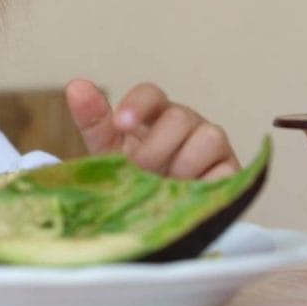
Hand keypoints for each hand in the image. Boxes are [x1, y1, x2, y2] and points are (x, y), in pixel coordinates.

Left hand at [65, 78, 238, 179]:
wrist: (153, 219)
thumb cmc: (132, 179)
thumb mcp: (107, 152)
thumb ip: (94, 120)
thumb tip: (76, 86)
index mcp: (154, 115)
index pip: (151, 94)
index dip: (137, 105)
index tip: (121, 124)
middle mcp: (185, 124)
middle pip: (179, 116)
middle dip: (156, 148)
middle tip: (140, 172)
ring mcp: (211, 146)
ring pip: (210, 136)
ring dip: (182, 165)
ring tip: (165, 187)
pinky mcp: (230, 172)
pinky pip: (228, 168)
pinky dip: (206, 182)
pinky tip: (187, 195)